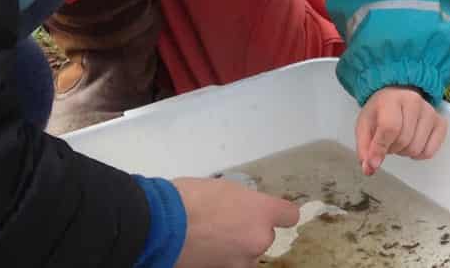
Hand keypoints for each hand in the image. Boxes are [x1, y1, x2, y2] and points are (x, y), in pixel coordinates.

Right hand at [172, 177, 296, 267]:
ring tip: (209, 239)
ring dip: (234, 250)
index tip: (272, 214)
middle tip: (225, 224)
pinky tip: (201, 250)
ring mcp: (241, 261)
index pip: (289, 215)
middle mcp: (258, 239)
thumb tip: (242, 210)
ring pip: (246, 255)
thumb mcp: (224, 189)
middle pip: (264, 237)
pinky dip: (219, 259)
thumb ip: (242, 202)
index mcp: (262, 211)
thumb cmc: (188, 198)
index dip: (279, 214)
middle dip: (249, 232)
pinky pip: (229, 264)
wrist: (160, 224)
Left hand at [355, 86, 446, 175]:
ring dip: (404, 151)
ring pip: (416, 148)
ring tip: (399, 140)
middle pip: (404, 141)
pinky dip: (419, 154)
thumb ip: (364, 147)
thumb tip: (369, 168)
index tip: (373, 162)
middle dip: (391, 148)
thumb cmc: (381, 110)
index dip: (380, 148)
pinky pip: (430, 151)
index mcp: (392, 99)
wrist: (397, 94)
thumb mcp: (365, 124)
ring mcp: (430, 112)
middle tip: (387, 141)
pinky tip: (412, 143)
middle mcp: (414, 102)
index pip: (390, 128)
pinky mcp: (440, 122)